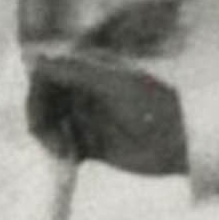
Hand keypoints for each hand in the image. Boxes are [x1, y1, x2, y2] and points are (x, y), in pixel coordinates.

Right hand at [27, 51, 185, 174]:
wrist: (182, 140)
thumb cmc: (155, 104)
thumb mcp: (112, 82)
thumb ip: (74, 69)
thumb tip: (36, 58)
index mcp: (87, 69)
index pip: (46, 75)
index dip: (37, 94)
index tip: (38, 114)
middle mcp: (83, 91)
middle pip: (44, 102)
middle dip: (41, 120)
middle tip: (51, 143)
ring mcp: (86, 117)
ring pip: (50, 125)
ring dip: (49, 139)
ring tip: (64, 154)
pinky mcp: (91, 144)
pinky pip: (63, 148)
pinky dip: (60, 155)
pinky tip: (69, 161)